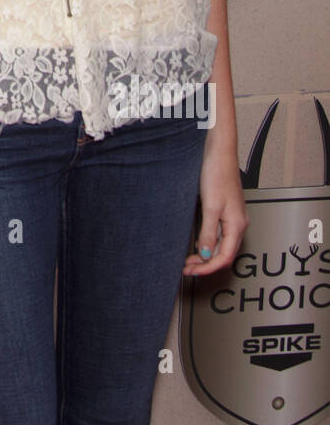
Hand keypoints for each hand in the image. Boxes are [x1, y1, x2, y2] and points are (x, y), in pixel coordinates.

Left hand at [182, 151, 247, 276]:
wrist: (219, 152)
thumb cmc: (217, 173)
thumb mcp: (211, 207)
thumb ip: (209, 232)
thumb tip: (206, 254)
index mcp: (237, 225)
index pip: (225, 257)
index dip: (209, 268)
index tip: (192, 272)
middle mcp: (238, 223)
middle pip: (224, 253)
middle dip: (205, 264)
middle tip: (187, 268)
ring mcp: (233, 217)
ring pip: (222, 244)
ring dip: (206, 254)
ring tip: (190, 259)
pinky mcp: (226, 209)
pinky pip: (219, 234)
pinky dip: (208, 242)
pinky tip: (198, 242)